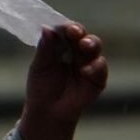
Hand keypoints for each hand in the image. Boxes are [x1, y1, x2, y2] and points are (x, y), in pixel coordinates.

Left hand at [18, 23, 107, 139]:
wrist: (46, 112)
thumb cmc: (41, 86)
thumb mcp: (39, 66)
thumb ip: (44, 49)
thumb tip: (46, 28)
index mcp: (62, 46)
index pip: (67, 31)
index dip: (67, 27)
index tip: (64, 27)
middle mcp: (78, 52)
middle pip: (83, 36)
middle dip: (80, 33)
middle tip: (75, 32)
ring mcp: (89, 64)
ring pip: (94, 48)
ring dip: (90, 45)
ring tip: (84, 46)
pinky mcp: (97, 79)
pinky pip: (100, 69)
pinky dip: (96, 67)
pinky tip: (87, 69)